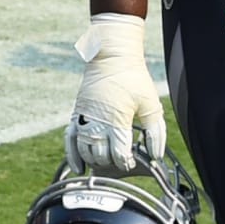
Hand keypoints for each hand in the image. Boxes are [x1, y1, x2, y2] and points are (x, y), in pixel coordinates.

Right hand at [66, 14, 164, 172]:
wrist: (111, 55)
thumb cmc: (133, 78)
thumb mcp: (150, 103)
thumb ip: (156, 132)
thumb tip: (155, 156)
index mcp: (117, 120)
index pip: (119, 155)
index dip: (127, 162)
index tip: (133, 159)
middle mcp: (98, 122)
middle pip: (101, 156)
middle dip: (112, 162)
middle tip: (121, 158)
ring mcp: (84, 118)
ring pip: (86, 151)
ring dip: (96, 160)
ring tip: (107, 160)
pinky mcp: (77, 113)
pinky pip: (69, 139)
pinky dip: (72, 156)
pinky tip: (79, 168)